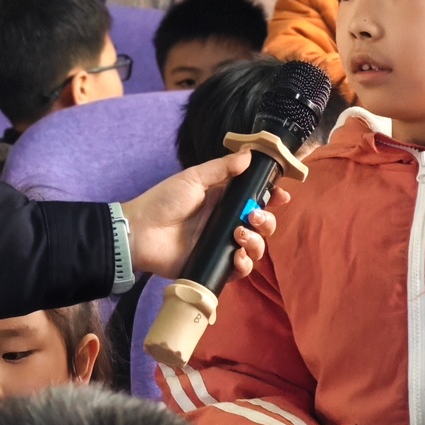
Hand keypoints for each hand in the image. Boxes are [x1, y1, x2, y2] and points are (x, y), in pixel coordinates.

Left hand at [121, 150, 285, 280]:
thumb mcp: (193, 178)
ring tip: (240, 235)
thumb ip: (222, 169)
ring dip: (256, 242)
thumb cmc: (165, 201)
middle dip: (266, 221)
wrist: (141, 232)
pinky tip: (238, 257)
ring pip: (255, 247)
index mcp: (223, 200)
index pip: (256, 199)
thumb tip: (250, 154)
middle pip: (261, 225)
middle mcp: (226, 223)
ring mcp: (221, 245)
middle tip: (253, 217)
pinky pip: (239, 269)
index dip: (272, 197)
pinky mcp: (214, 265)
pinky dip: (244, 265)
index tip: (282, 195)